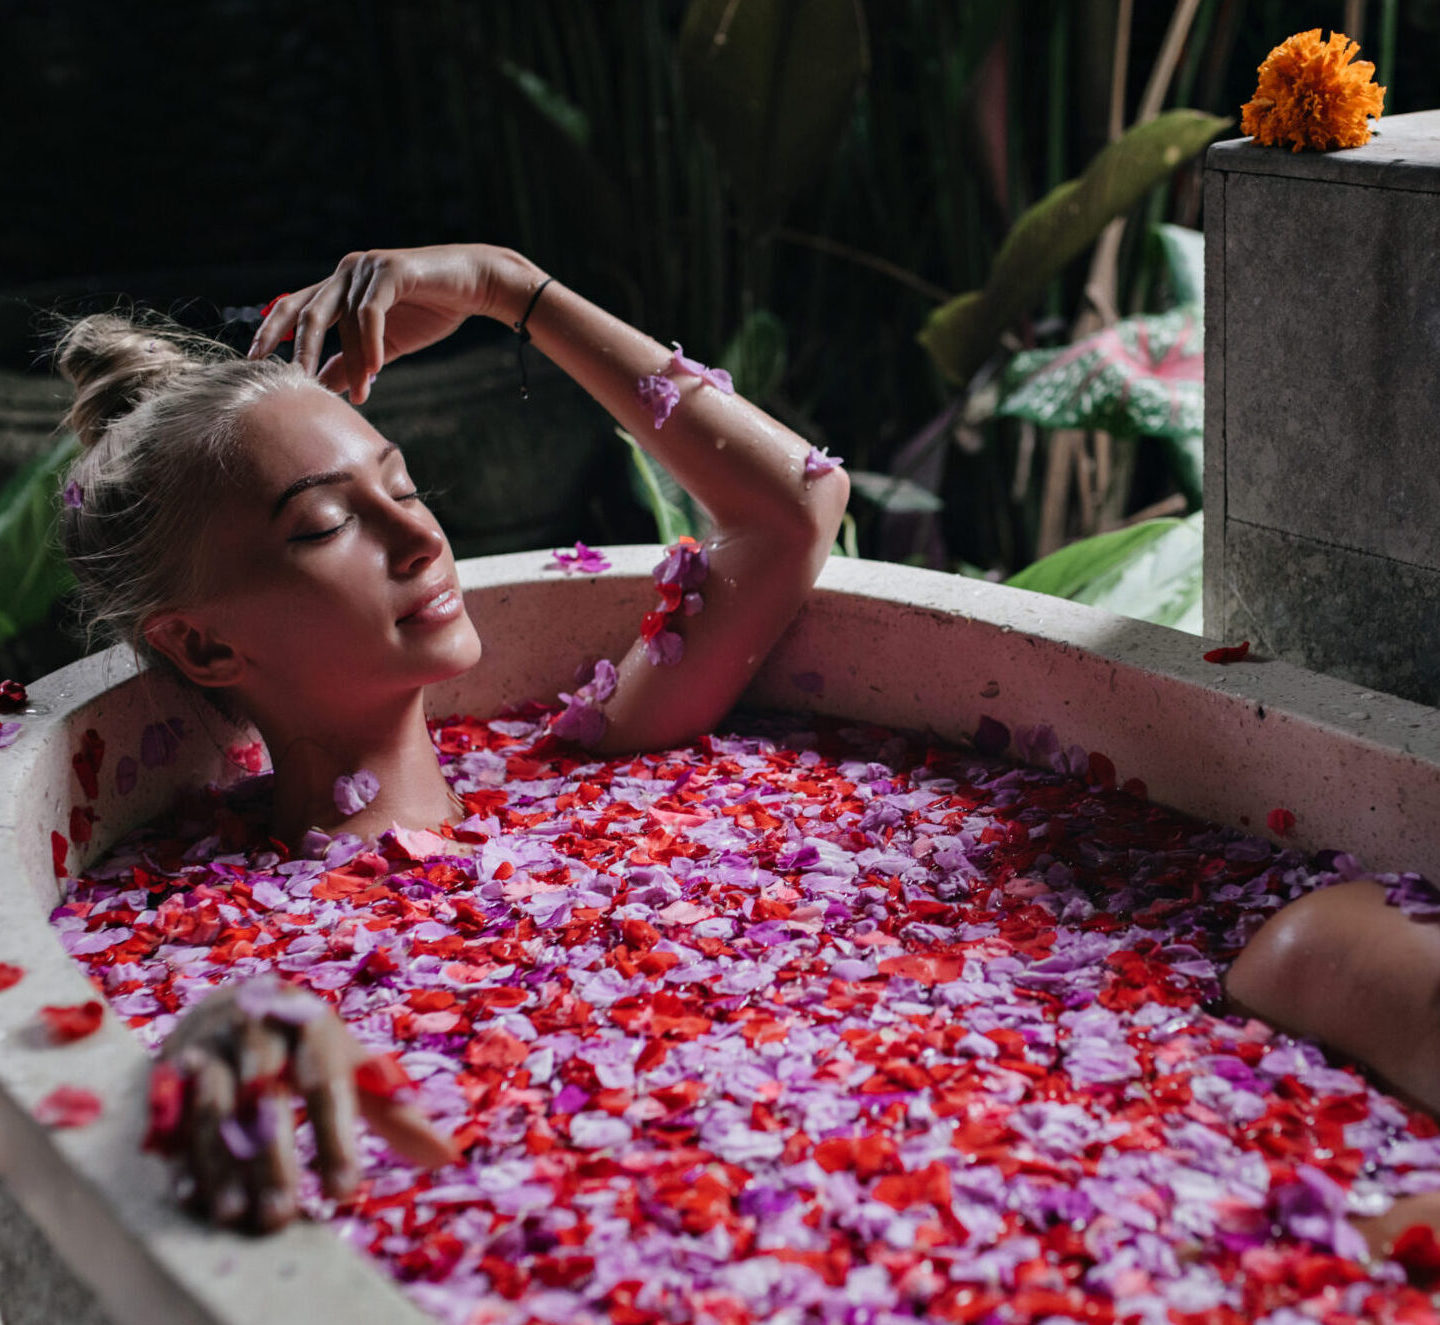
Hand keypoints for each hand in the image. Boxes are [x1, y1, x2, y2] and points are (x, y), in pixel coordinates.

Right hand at [152, 975, 454, 1232]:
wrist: (233, 998)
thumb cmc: (306, 1042)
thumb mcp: (349, 1061)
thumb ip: (389, 1105)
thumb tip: (446, 1155)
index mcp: (309, 1020)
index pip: (325, 1080)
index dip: (334, 1137)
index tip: (345, 1192)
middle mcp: (258, 1026)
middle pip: (265, 1093)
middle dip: (273, 1157)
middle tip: (282, 1215)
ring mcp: (210, 1043)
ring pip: (213, 1105)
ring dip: (222, 1163)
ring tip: (235, 1216)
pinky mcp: (170, 1066)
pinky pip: (171, 1114)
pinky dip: (180, 1156)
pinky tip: (191, 1197)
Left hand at [248, 244, 544, 403]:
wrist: (475, 285)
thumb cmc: (432, 311)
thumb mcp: (385, 347)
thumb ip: (354, 362)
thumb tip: (325, 386)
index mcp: (338, 287)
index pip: (295, 309)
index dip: (273, 333)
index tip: (254, 361)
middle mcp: (346, 272)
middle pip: (308, 313)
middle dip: (298, 350)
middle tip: (290, 382)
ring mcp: (366, 268)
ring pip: (345, 321)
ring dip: (354, 362)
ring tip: (361, 393)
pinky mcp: (390, 270)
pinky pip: (371, 312)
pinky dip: (371, 343)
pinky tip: (377, 370)